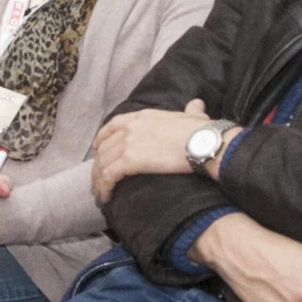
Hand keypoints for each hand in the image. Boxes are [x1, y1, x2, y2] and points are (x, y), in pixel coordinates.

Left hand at [93, 100, 214, 201]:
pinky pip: (109, 175)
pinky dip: (104, 187)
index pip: (113, 125)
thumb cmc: (202, 132)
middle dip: (98, 164)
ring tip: (100, 193)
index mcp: (143, 116)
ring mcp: (128, 142)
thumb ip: (190, 110)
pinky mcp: (129, 160)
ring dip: (99, 180)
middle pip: (105, 147)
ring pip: (103, 163)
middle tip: (98, 179)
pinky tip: (106, 197)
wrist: (204, 142)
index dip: (102, 137)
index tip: (98, 148)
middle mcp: (131, 127)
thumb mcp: (193, 116)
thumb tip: (196, 103)